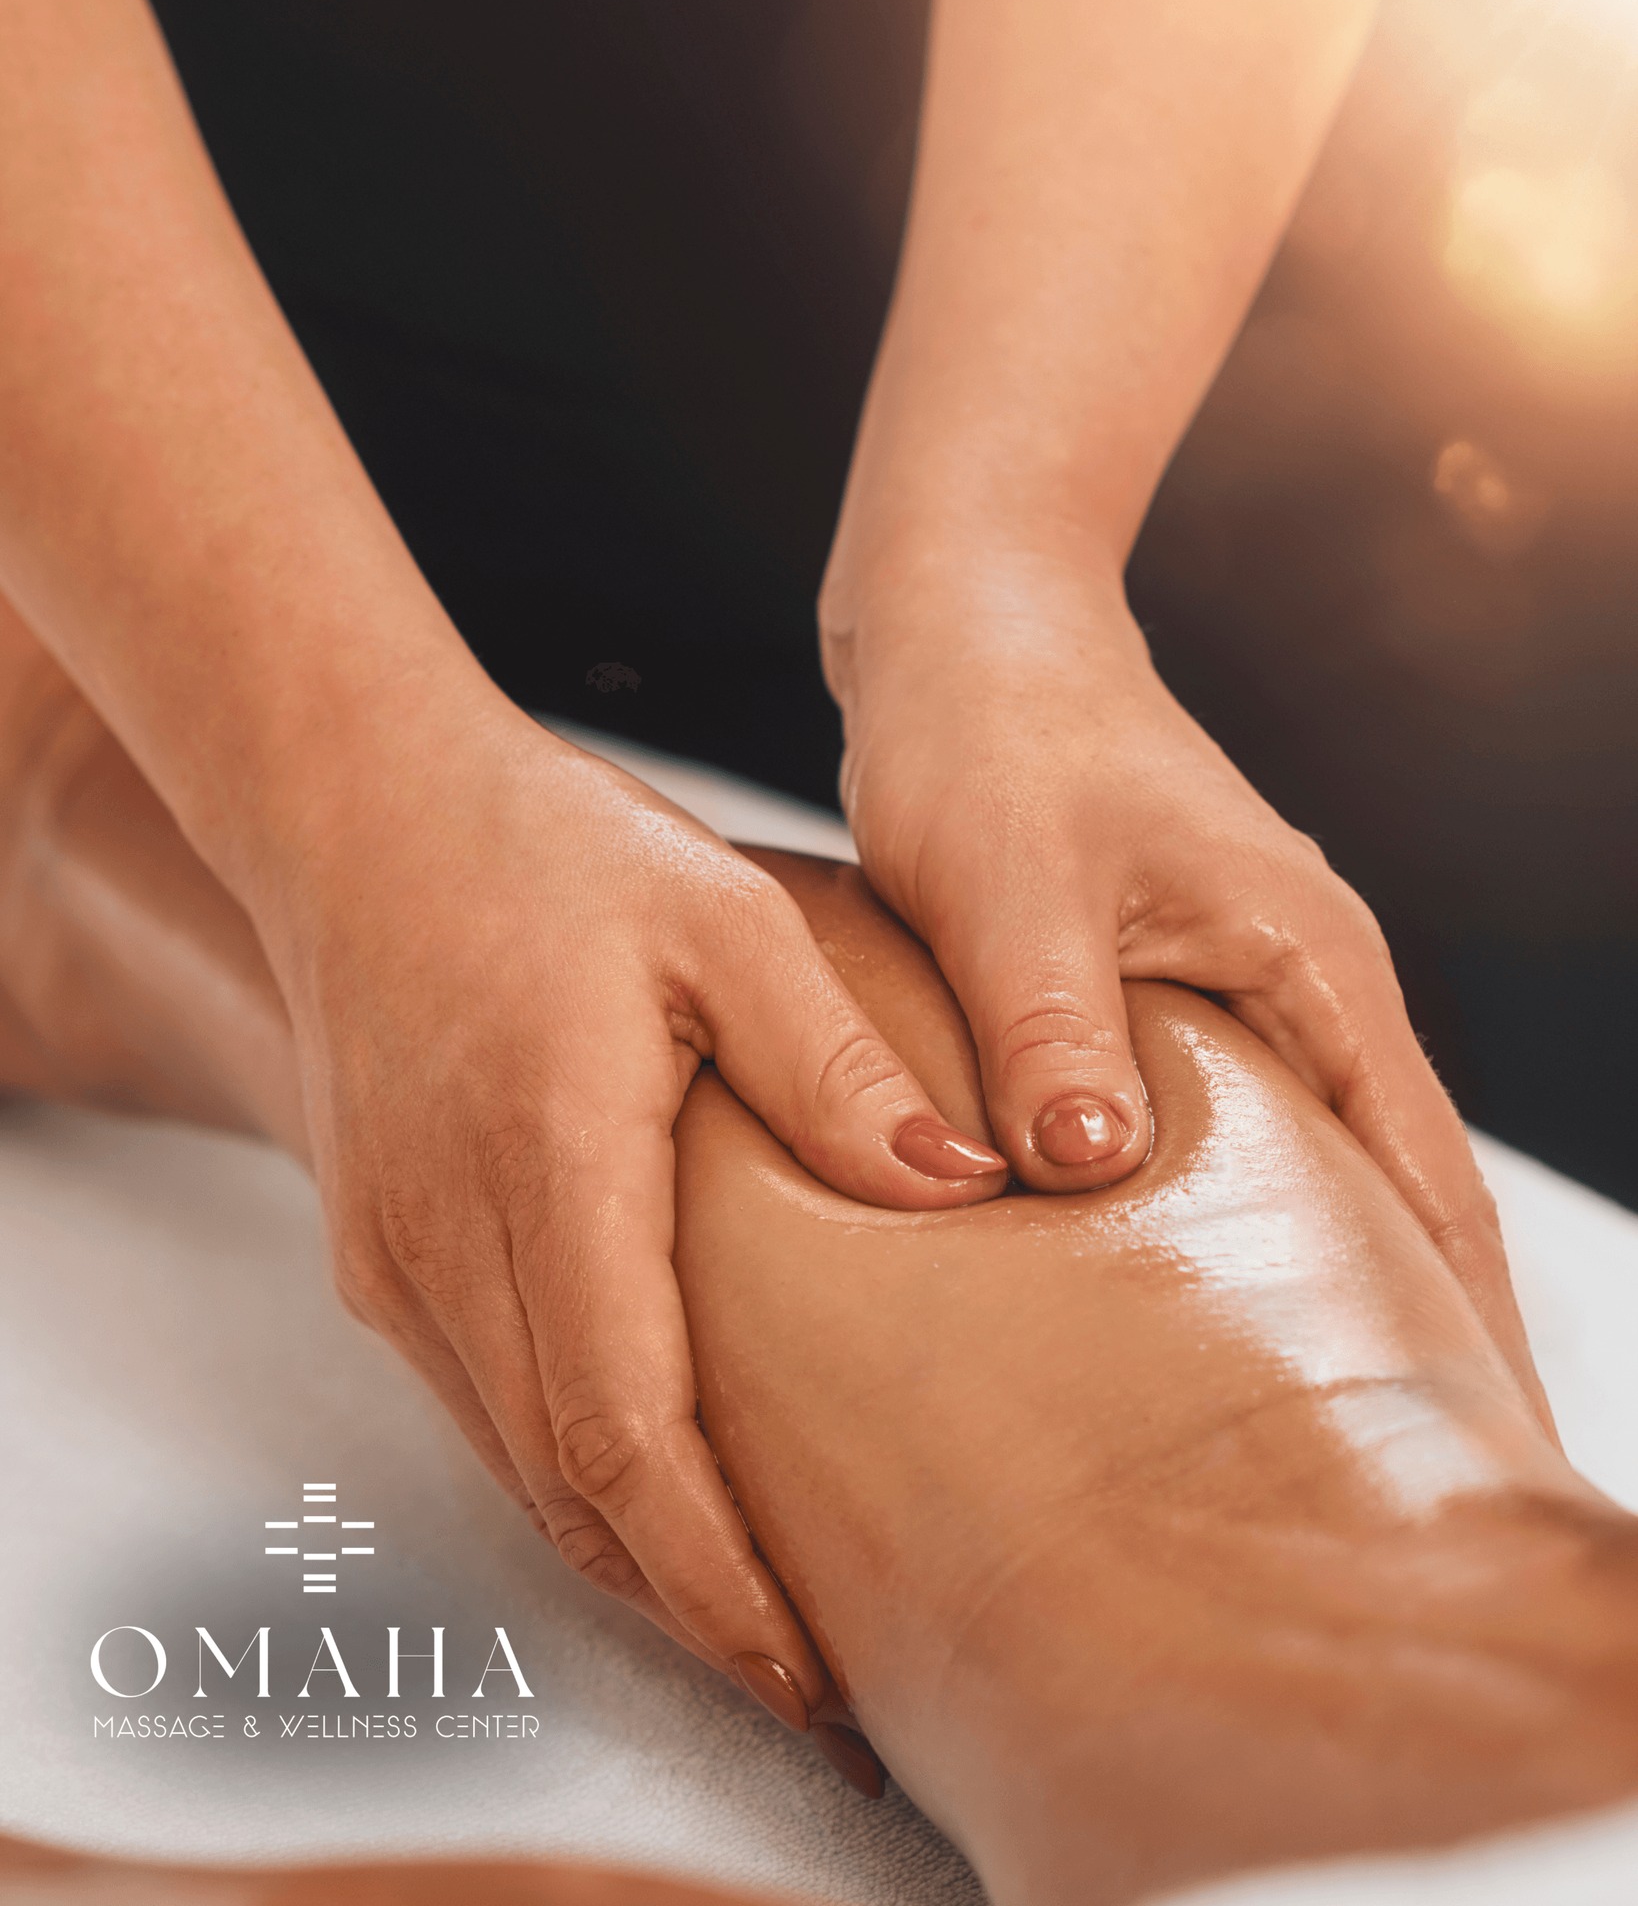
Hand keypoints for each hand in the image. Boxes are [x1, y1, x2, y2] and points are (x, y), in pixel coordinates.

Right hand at [256, 693, 1006, 1710]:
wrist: (358, 814)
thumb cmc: (543, 850)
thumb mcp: (720, 916)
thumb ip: (831, 1061)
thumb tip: (959, 1181)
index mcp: (544, 1164)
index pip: (627, 1437)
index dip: (719, 1579)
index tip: (810, 1674)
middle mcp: (445, 1241)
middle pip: (569, 1493)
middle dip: (690, 1610)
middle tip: (815, 1691)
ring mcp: (394, 1256)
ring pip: (516, 1470)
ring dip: (630, 1559)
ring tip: (751, 1619)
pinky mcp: (377, 1250)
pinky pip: (481, 1408)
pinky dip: (571, 1479)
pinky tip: (652, 1490)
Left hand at [826, 559, 1546, 1411]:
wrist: (965, 620)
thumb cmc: (990, 725)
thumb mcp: (1010, 875)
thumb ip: (1054, 1019)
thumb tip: (1097, 1169)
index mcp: (1311, 961)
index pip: (1424, 1182)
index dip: (1460, 1330)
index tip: (1480, 1464)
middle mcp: (1306, 983)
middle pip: (1399, 1194)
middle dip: (1415, 1341)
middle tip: (1394, 1500)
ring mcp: (1246, 986)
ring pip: (1318, 1171)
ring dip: (1327, 1290)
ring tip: (1302, 1439)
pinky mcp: (1171, 988)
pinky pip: (1236, 1137)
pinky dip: (1238, 1227)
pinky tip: (1187, 1303)